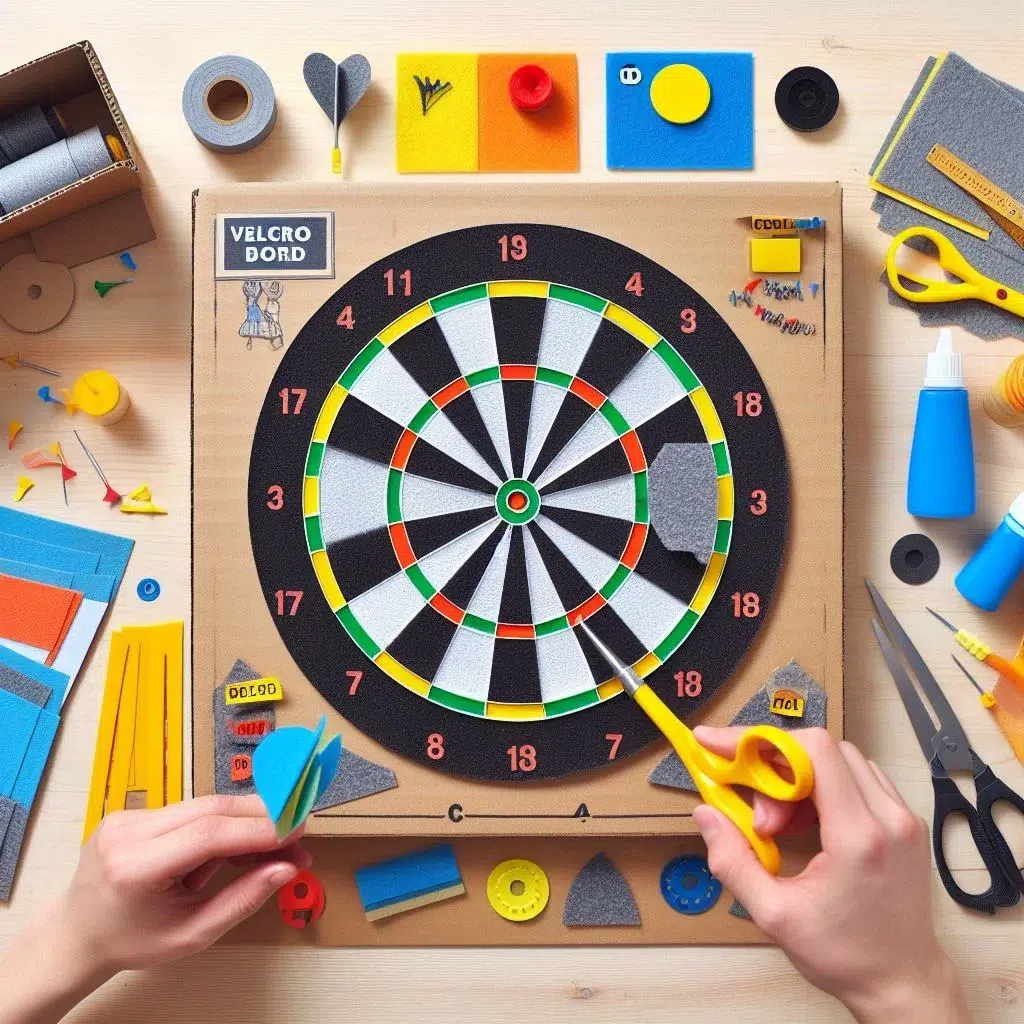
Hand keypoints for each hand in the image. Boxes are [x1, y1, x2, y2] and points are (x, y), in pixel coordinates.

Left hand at [0, 796, 308, 1023]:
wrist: (76, 934)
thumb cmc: (131, 941)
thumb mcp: (192, 935)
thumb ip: (242, 899)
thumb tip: (287, 868)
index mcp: (135, 868)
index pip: (209, 834)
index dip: (259, 829)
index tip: (298, 831)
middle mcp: (127, 832)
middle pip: (210, 808)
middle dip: (260, 818)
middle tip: (297, 833)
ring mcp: (127, 816)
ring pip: (204, 805)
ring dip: (242, 824)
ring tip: (264, 853)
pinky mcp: (133, 811)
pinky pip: (190, 810)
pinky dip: (217, 827)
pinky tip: (222, 856)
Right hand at [692, 727, 970, 1023]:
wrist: (903, 984)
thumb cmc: (846, 956)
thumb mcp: (774, 916)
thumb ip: (733, 862)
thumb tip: (706, 815)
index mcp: (859, 837)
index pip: (814, 751)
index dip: (762, 741)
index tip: (723, 745)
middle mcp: (888, 818)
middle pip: (823, 750)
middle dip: (776, 767)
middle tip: (757, 814)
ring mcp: (902, 818)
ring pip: (841, 760)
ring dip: (800, 778)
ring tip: (781, 825)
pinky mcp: (904, 823)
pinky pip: (858, 779)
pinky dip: (824, 788)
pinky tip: (807, 824)